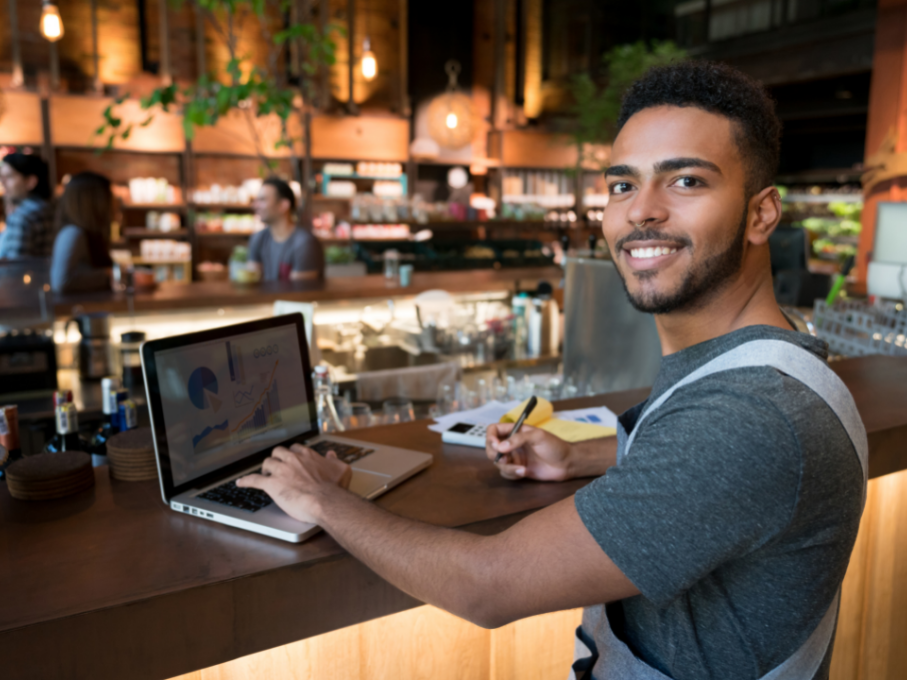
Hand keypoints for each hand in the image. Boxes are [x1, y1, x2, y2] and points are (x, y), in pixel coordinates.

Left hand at [236, 443, 352, 523]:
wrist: (326, 501)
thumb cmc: (335, 488)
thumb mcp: (342, 469)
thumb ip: (334, 460)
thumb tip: (331, 454)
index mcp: (308, 456)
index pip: (295, 448)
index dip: (292, 454)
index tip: (292, 459)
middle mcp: (293, 460)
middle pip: (278, 452)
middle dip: (277, 458)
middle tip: (277, 466)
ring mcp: (281, 471)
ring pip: (267, 463)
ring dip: (265, 468)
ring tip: (265, 474)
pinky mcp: (272, 485)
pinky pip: (254, 479)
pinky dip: (245, 481)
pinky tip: (240, 483)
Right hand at [486, 424, 572, 481]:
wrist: (566, 464)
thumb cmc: (554, 445)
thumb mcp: (537, 437)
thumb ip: (518, 439)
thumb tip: (500, 447)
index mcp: (515, 431)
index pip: (494, 430)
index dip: (490, 437)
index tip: (496, 445)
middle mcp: (511, 444)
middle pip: (491, 448)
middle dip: (495, 455)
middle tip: (505, 459)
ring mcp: (514, 457)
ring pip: (498, 463)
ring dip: (507, 468)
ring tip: (522, 469)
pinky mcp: (518, 469)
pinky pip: (506, 473)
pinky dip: (512, 474)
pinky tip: (525, 472)